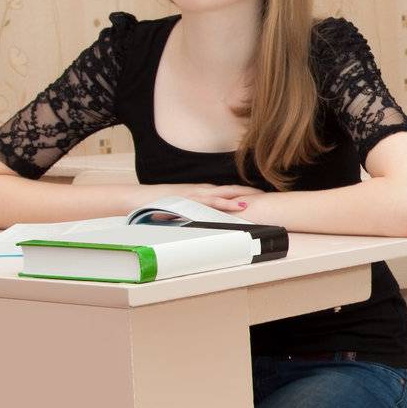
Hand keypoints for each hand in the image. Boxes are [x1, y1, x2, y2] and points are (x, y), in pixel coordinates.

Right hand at [145, 184, 263, 212]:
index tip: (262, 195)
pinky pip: (209, 201)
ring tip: (258, 198)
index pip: (228, 191)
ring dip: (240, 196)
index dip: (245, 192)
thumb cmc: (159, 203)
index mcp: (201, 192)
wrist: (138, 198)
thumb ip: (196, 209)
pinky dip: (223, 202)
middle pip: (231, 189)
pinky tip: (234, 204)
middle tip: (268, 195)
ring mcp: (195, 194)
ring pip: (223, 194)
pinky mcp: (188, 199)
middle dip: (249, 192)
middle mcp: (201, 190)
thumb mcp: (182, 206)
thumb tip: (207, 217)